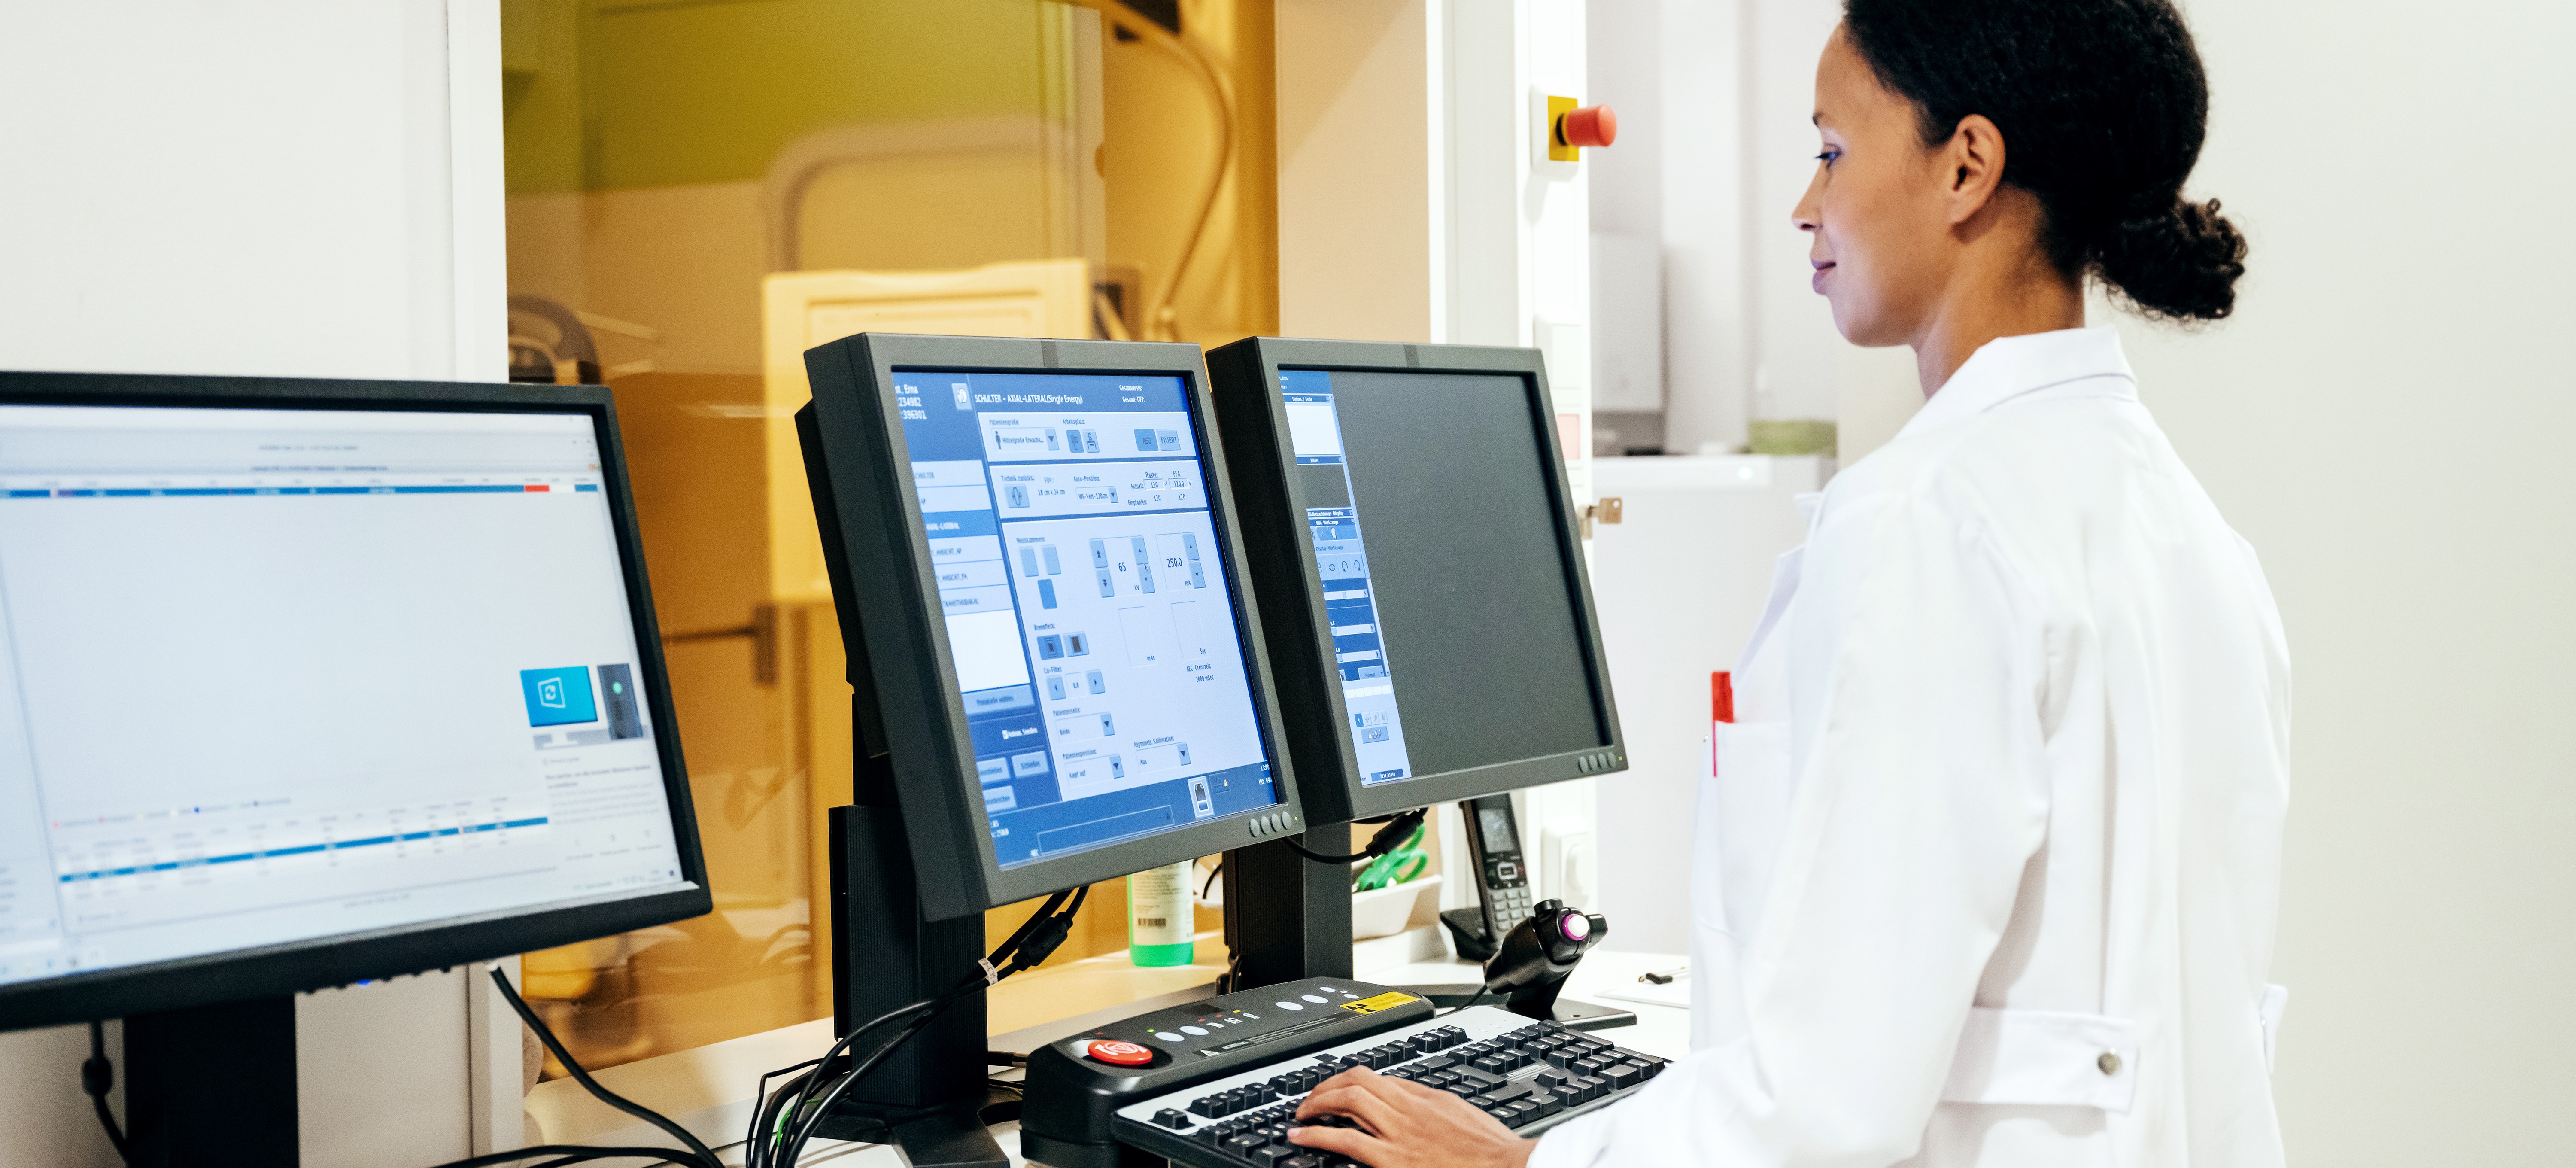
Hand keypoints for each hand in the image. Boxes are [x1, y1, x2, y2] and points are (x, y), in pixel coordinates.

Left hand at [1287, 1066, 1536, 1167]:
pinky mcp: (1391, 1159)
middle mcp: (1408, 1108)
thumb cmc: (1490, 1150)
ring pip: (1347, 1100)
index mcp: (1427, 1097)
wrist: (1506, 1166)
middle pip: (1358, 1081)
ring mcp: (1397, 1133)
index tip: (1341, 1088)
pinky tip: (1301, 1136)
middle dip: (1328, 1085)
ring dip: (1317, 1103)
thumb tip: (1415, 1100)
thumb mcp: (1462, 1114)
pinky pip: (1345, 1140)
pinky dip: (1317, 1135)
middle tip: (1311, 1097)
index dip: (1353, 1081)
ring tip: (1301, 1113)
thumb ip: (1434, 1106)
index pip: (1381, 1077)